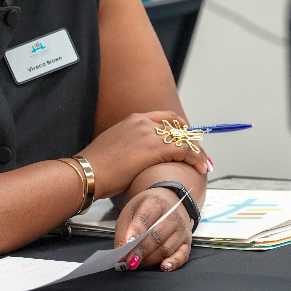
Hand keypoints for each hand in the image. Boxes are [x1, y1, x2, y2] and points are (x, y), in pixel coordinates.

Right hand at [81, 111, 207, 197]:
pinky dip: (196, 159)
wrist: (87, 172)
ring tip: (203, 163)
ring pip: (184, 138)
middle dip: (191, 139)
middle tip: (198, 152)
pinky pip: (185, 150)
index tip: (185, 138)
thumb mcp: (113, 147)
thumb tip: (133, 158)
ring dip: (196, 151)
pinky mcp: (156, 148)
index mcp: (133, 120)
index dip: (178, 128)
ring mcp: (150, 133)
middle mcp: (143, 122)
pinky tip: (200, 168)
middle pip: (177, 126)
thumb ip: (127, 146)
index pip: (164, 118)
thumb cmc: (95, 167)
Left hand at [114, 186, 192, 271]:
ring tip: (138, 263)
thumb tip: (120, 254)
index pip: (145, 218)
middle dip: (141, 251)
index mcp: (155, 203)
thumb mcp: (130, 211)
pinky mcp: (187, 241)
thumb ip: (123, 232)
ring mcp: (181, 229)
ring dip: (150, 259)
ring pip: (166, 248)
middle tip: (129, 261)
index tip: (127, 245)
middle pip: (156, 236)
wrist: (169, 201)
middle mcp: (172, 215)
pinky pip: (182, 256)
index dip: (135, 232)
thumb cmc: (146, 208)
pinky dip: (173, 263)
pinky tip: (163, 267)